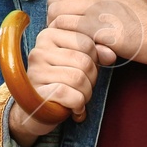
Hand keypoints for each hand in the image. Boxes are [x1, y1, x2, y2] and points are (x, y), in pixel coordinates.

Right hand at [7, 21, 100, 145]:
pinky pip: (72, 96)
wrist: (36, 111)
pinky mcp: (38, 92)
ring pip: (79, 79)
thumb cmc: (60, 82)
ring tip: (78, 99)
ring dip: (86, 94)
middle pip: (84, 61)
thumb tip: (111, 55)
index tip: (85, 70)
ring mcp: (36, 71)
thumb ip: (95, 53)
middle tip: (83, 88)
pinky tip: (73, 109)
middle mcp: (39, 50)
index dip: (94, 60)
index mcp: (49, 35)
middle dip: (91, 79)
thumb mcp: (78, 63)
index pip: (86, 42)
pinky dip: (78, 106)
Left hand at [46, 0, 146, 70]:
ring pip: (56, 13)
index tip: (68, 9)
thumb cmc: (139, 13)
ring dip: (58, 26)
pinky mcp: (93, 25)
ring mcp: (92, 5)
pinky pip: (65, 27)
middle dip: (55, 13)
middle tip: (66, 26)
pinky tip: (75, 40)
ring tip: (69, 34)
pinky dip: (66, 35)